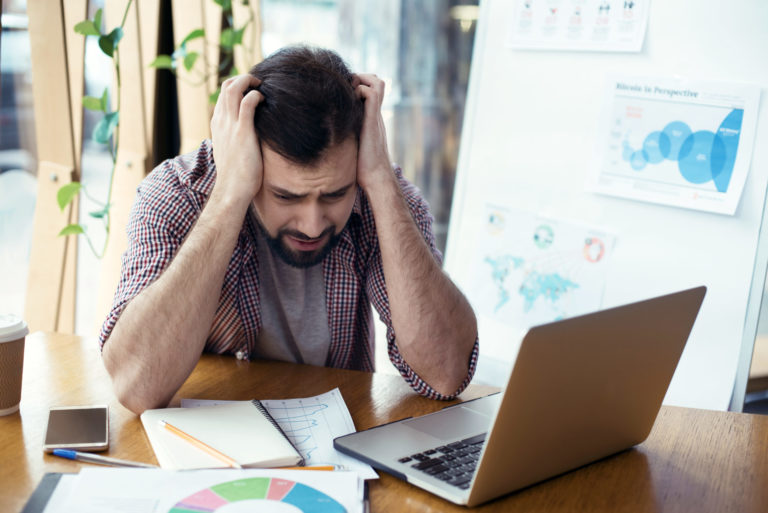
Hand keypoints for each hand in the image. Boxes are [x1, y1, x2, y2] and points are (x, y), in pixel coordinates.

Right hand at [210, 74, 263, 204]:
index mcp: (217, 124)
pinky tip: (265, 101)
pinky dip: (256, 95)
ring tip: (262, 87)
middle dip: (244, 79)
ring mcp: (230, 125)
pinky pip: (248, 102)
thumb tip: (250, 138)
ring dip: (249, 81)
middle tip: (260, 85)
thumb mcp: (232, 151)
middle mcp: (221, 121)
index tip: (252, 90)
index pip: (223, 95)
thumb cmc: (236, 175)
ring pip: (234, 88)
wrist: (232, 190)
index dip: (238, 87)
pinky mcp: (242, 131)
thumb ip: (236, 140)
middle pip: (227, 85)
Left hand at [353, 74, 393, 191]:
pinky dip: (359, 90)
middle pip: (377, 81)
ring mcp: (375, 116)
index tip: (342, 90)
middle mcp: (375, 114)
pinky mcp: (372, 120)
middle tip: (344, 87)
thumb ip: (345, 135)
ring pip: (377, 82)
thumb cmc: (361, 167)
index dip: (358, 83)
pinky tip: (347, 102)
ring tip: (347, 91)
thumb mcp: (351, 145)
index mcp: (371, 118)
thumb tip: (325, 135)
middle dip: (360, 77)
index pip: (371, 90)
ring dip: (361, 79)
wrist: (375, 177)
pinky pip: (371, 94)